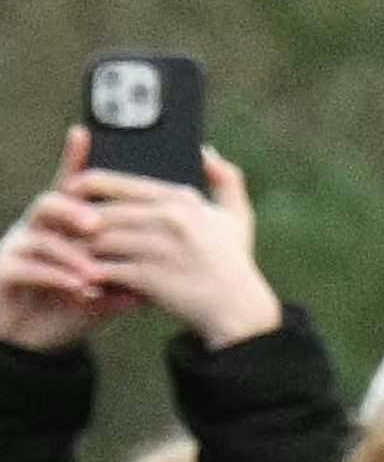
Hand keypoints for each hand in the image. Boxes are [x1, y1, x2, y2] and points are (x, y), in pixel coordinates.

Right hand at [0, 138, 117, 352]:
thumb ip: (131, 276)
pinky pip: (24, 267)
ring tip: (94, 268)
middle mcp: (37, 231)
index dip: (73, 159)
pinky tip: (80, 289)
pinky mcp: (2, 273)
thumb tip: (168, 265)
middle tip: (97, 223)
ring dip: (69, 249)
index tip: (83, 132)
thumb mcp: (105, 291)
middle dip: (73, 209)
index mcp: (62, 228)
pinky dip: (55, 277)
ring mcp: (17, 250)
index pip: (69, 189)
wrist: (30, 341)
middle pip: (50, 202)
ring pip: (37, 233)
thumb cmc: (66, 307)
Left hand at [68, 150, 281, 349]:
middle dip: (76, 223)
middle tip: (65, 230)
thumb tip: (205, 152)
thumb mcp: (236, 217)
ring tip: (73, 255)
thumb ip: (226, 180)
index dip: (81, 186)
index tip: (70, 194)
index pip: (112, 182)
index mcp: (180, 199)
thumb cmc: (233, 263)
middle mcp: (169, 219)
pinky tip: (89, 278)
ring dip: (82, 249)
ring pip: (98, 241)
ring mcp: (158, 248)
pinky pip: (105, 269)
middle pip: (99, 212)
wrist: (239, 309)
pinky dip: (93, 274)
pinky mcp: (150, 277)